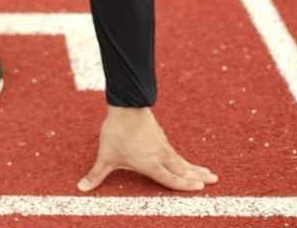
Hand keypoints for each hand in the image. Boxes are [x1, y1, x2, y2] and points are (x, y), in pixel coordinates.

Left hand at [78, 106, 217, 191]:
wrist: (126, 107)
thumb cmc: (117, 133)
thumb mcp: (105, 157)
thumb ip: (96, 175)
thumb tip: (81, 188)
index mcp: (151, 165)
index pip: (171, 181)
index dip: (185, 187)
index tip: (200, 190)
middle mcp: (161, 157)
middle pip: (183, 171)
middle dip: (199, 178)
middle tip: (215, 181)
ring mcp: (163, 146)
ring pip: (182, 161)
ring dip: (195, 168)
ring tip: (209, 174)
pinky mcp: (161, 136)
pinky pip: (176, 152)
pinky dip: (185, 159)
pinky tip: (186, 161)